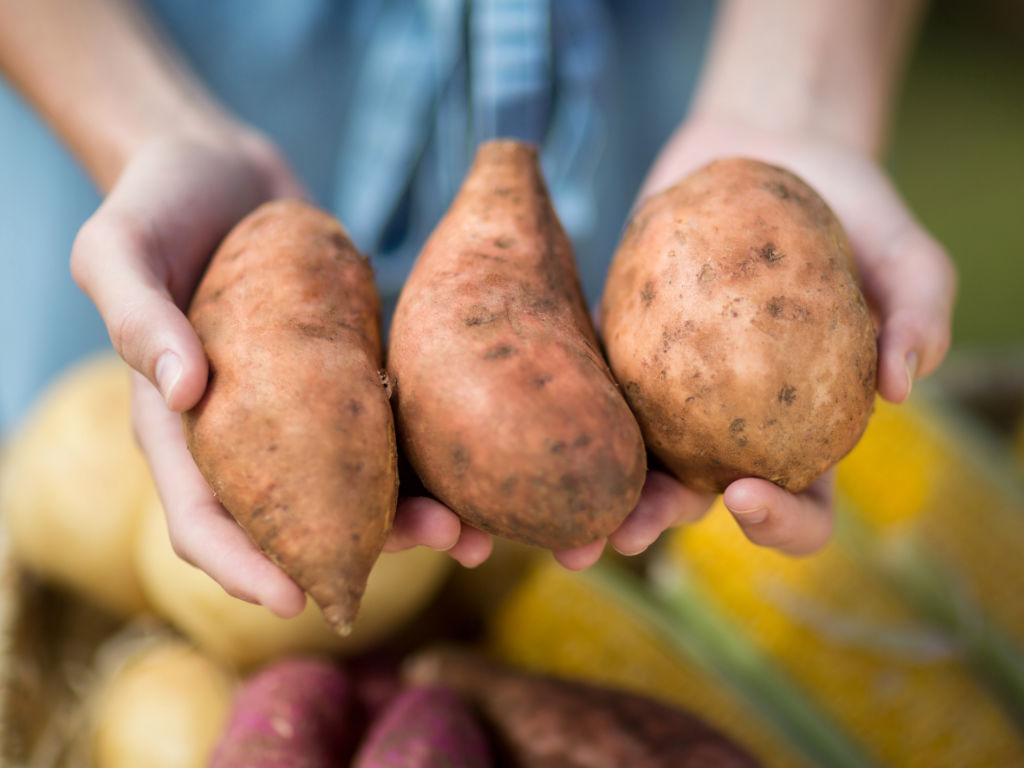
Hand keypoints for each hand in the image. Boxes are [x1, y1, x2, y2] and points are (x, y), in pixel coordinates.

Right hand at [74, 127, 498, 614]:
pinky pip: (387, 427)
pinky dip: (426, 456)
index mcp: (178, 424)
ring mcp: (301, 406)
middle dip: (363, 549)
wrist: (219, 166)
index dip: (242, 568)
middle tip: (436, 544)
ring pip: (355, 486)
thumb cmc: (155, 203)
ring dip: (414, 514)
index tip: (295, 600)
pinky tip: (475, 465)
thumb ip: (136, 315)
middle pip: (296, 519)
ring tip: (473, 528)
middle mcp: (243, 431)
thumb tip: (183, 391)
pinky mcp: (345, 372)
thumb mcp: (118, 248)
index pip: (201, 520)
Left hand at [560, 113, 955, 563]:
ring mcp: (668, 387)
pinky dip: (563, 406)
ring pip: (632, 455)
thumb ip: (919, 308)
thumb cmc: (848, 205)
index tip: (747, 494)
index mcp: (803, 427)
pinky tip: (529, 416)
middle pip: (697, 496)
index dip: (780, 523)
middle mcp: (730, 421)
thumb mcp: (903, 248)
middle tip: (627, 530)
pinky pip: (590, 381)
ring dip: (599, 489)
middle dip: (659, 521)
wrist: (768, 147)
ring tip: (566, 500)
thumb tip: (903, 385)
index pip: (801, 503)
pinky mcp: (619, 343)